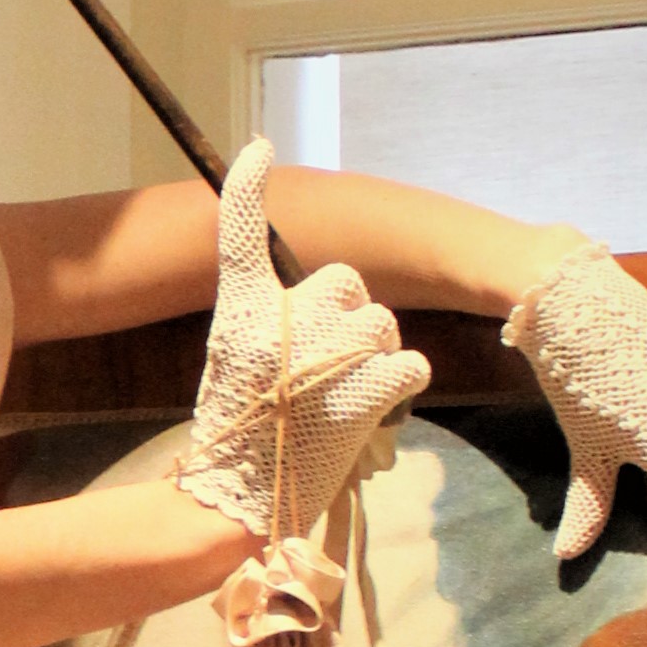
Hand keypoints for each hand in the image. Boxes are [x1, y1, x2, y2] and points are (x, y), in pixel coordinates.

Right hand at [183, 141, 428, 540]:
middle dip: (350, 316)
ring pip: (382, 324)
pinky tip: (377, 405)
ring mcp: (320, 357)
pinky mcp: (359, 394)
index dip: (247, 187)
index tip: (259, 148)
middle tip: (329, 364)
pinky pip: (411, 364)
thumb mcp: (235, 359)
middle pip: (346, 282)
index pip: (237, 233)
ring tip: (349, 392)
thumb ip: (271, 319)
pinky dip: (404, 385)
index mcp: (239, 311)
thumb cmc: (242, 429)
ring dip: (379, 355)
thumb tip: (328, 297)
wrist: (239, 497)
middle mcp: (278, 322)